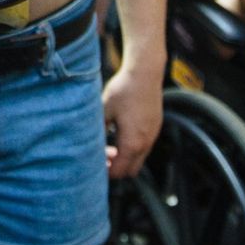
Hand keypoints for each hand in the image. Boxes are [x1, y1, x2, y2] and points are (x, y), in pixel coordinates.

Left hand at [102, 63, 163, 178]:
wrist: (144, 73)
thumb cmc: (123, 90)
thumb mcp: (103, 110)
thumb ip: (97, 130)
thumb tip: (89, 144)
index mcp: (131, 143)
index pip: (119, 171)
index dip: (105, 171)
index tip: (94, 163)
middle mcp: (145, 143)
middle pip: (130, 171)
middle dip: (116, 168)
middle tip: (102, 157)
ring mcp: (152, 136)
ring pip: (138, 159)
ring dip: (125, 158)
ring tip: (110, 145)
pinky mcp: (155, 127)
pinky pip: (144, 147)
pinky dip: (133, 148)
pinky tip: (120, 133)